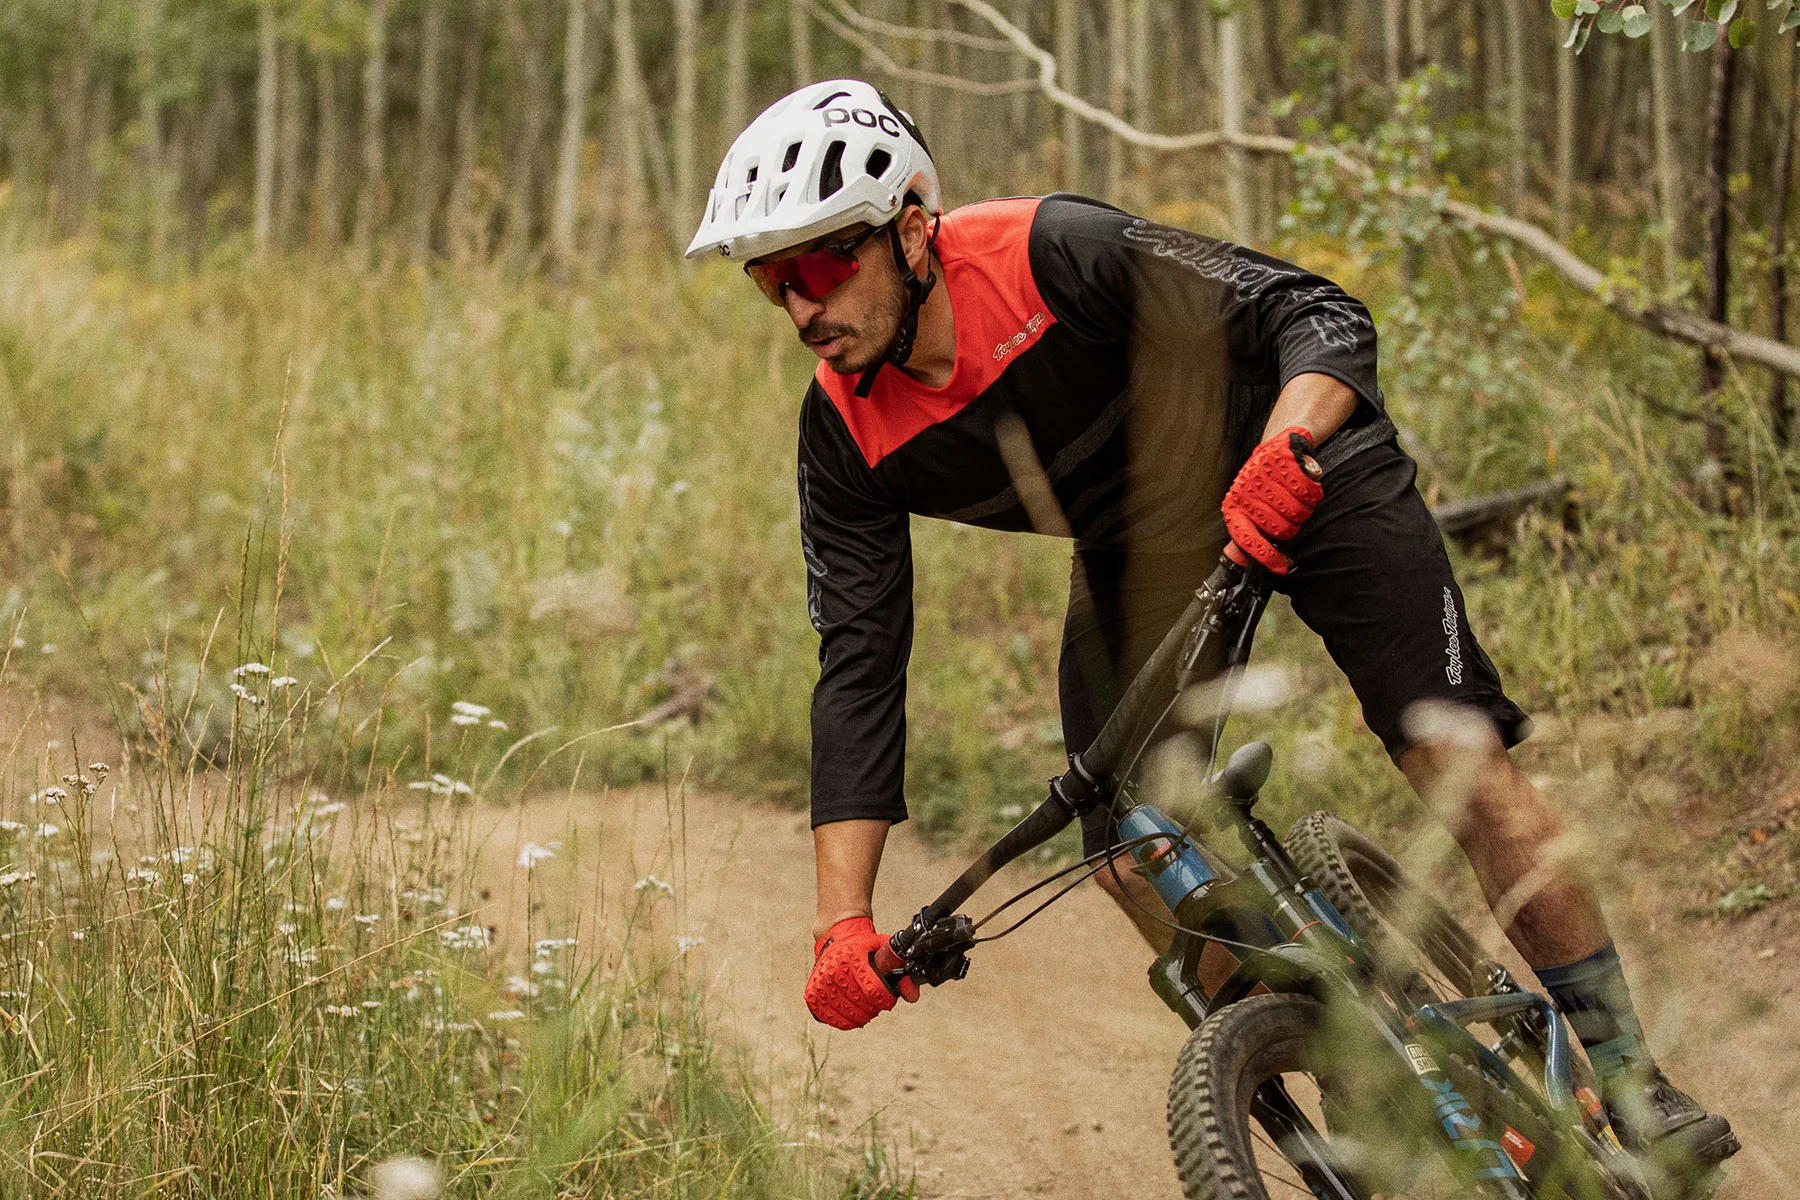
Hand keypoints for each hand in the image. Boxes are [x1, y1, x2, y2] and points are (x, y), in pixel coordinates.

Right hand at [804, 916, 918, 1029]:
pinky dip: (841, 1019)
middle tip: (875, 1002)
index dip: (885, 1000)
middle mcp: (835, 972)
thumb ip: (901, 969)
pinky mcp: (813, 993)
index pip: (875, 992)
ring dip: (859, 1015)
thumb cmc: (862, 943)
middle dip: (874, 1008)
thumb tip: (913, 997)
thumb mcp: (884, 948)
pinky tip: (848, 1012)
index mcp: (854, 961)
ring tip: (863, 1007)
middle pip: (862, 1006)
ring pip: (846, 1014)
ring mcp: (822, 984)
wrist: (835, 933)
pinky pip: (829, 1016)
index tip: (887, 998)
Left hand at [1222, 425, 1323, 574]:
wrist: (1277, 445)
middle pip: (1282, 530)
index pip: (1247, 540)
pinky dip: (1313, 493)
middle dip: (1291, 526)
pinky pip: (1308, 493)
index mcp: (1235, 508)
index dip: (1266, 556)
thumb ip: (1249, 531)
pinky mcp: (1284, 462)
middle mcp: (1247, 493)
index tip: (1281, 568)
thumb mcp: (1250, 507)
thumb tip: (1243, 561)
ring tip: (1296, 497)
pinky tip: (1307, 486)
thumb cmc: (1263, 482)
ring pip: (1297, 513)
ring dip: (1304, 509)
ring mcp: (1264, 477)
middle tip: (1289, 513)